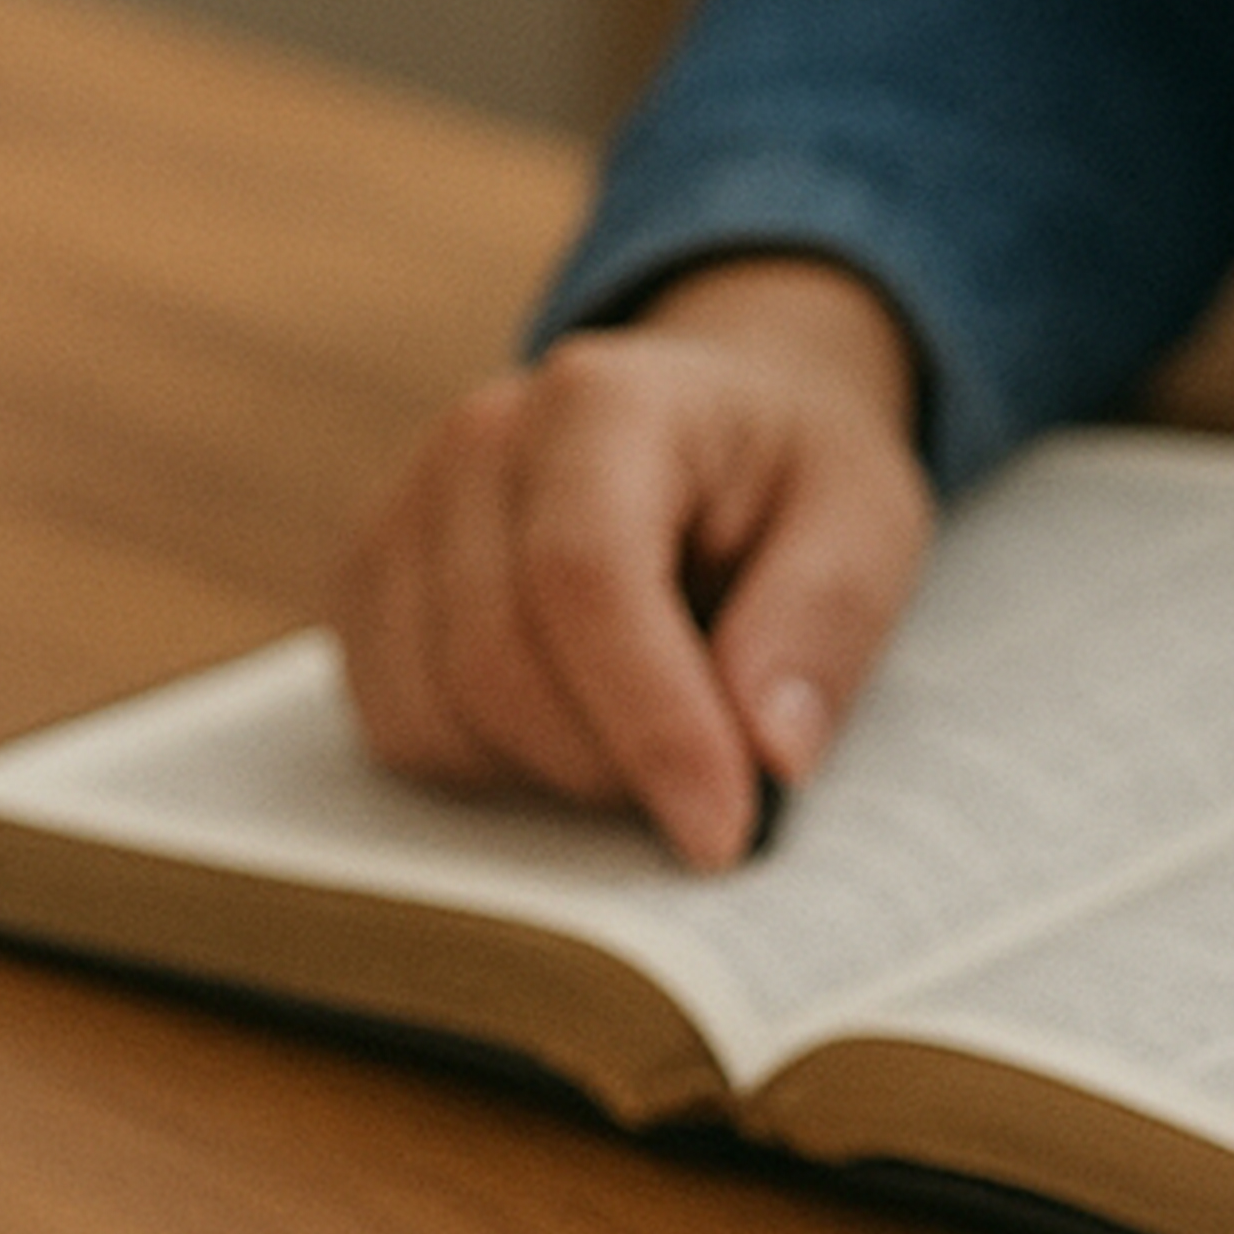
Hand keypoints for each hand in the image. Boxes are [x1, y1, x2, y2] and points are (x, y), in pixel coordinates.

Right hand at [329, 252, 933, 870]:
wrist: (707, 426)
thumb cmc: (788, 478)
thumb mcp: (866, 520)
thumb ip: (824, 618)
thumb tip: (768, 753)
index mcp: (604, 401)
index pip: (584, 578)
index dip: (650, 724)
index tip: (722, 832)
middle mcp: (477, 444)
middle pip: (496, 662)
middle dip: (609, 767)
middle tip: (711, 788)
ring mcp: (403, 515)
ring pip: (435, 714)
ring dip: (549, 776)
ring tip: (646, 739)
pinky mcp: (367, 588)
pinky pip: (398, 729)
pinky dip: (488, 771)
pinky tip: (571, 732)